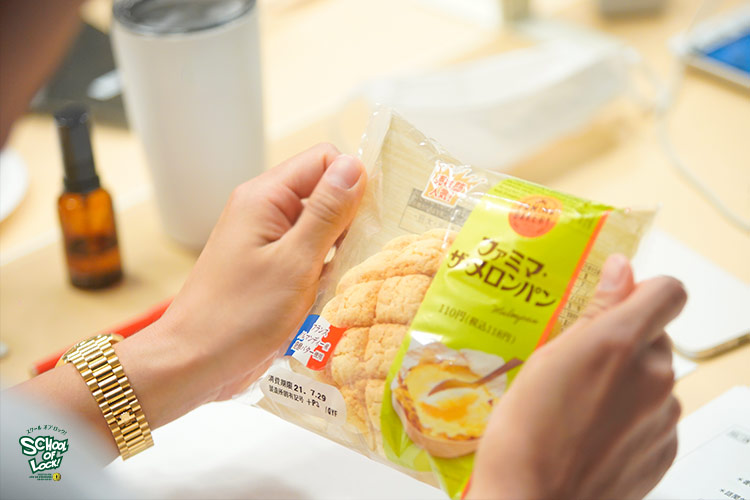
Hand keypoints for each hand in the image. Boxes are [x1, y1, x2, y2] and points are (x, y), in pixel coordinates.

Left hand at [118, 144, 365, 424]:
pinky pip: (309, 254)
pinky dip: (326, 269)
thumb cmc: (241, 315)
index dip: (354, 181)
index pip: (324, 160)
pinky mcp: (270, 268)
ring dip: (341, 247)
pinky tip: (334, 293)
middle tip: (368, 253)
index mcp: (265, 197)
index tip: (375, 217)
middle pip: (324, 192)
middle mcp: (264, 210)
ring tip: (352, 276)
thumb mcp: (294, 262)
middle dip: (352, 218)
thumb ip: (327, 213)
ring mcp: (266, 241)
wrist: (194, 363)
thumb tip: (355, 165)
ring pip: (320, 226)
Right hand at [468, 254, 686, 499]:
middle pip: (656, 337)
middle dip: (624, 342)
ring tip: (580, 404)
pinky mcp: (664, 451)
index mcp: (621, 344)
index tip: (619, 299)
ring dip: (626, 381)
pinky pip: (655, 416)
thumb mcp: (547, 358)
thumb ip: (596, 310)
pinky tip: (592, 430)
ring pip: (653, 378)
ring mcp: (664, 418)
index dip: (644, 289)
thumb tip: (622, 271)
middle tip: (579, 363)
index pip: (668, 291)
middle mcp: (654, 378)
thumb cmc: (524, 435)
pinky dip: (631, 415)